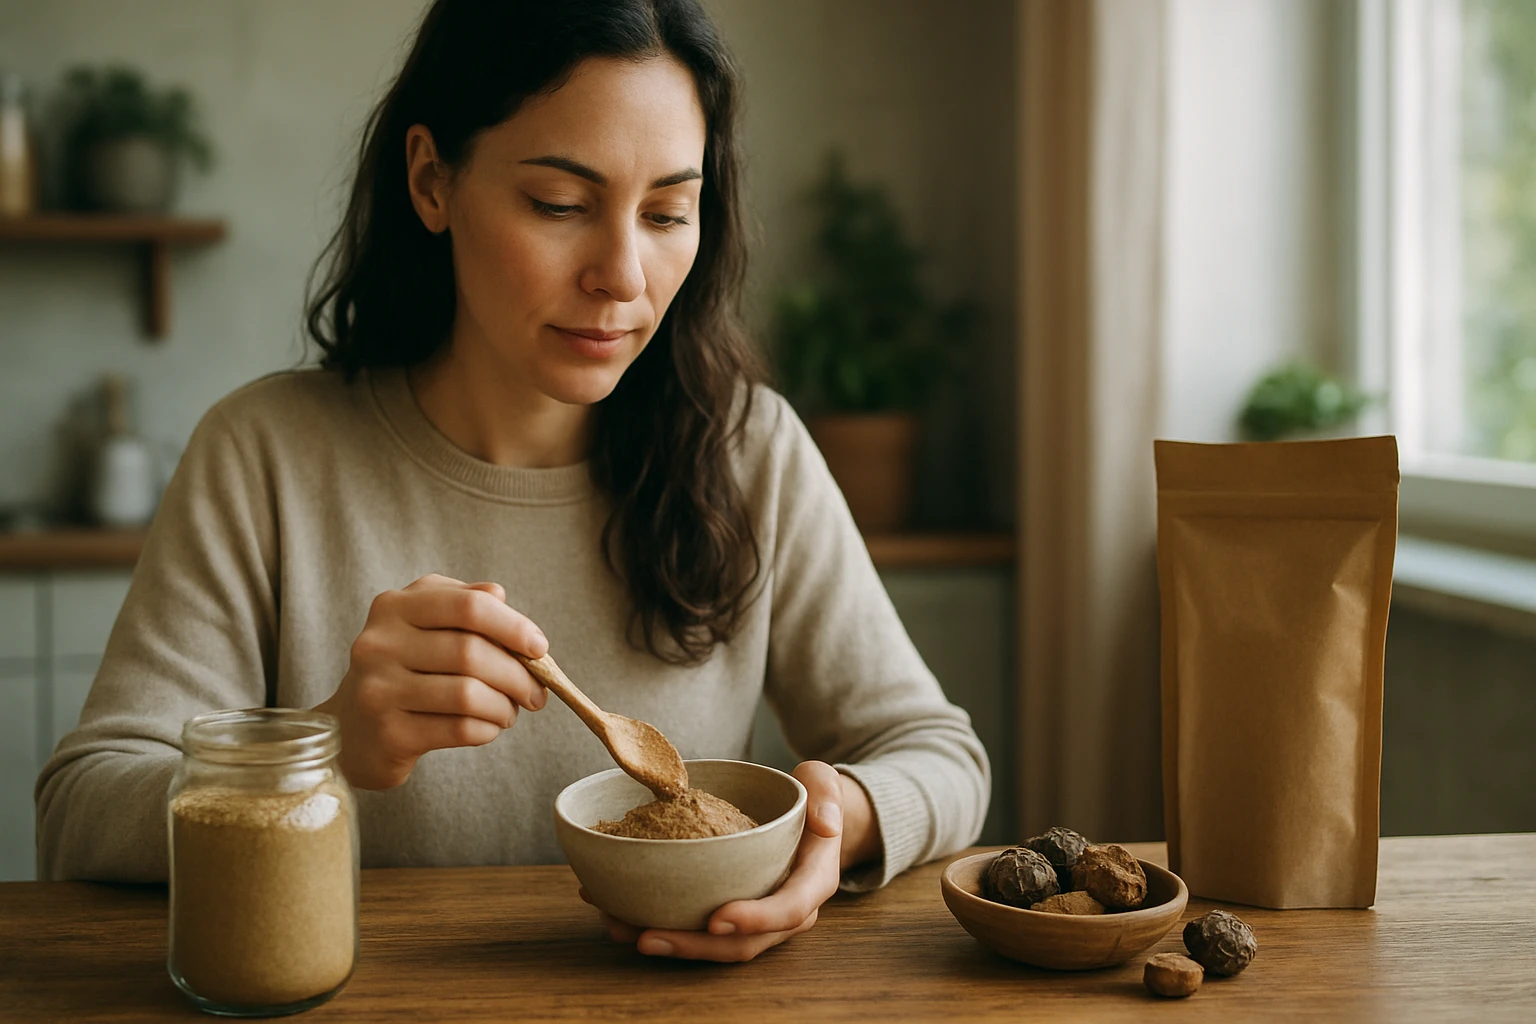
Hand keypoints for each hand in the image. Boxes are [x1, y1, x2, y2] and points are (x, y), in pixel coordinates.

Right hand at [315, 573, 548, 789]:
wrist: (351, 730)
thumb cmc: (404, 670)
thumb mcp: (426, 624)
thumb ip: (465, 604)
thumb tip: (501, 597)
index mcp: (395, 607)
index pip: (469, 606)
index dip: (513, 626)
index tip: (540, 647)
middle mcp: (379, 644)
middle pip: (471, 652)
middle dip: (518, 674)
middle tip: (537, 692)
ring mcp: (379, 690)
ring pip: (468, 694)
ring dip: (504, 706)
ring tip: (510, 711)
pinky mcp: (388, 733)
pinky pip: (458, 729)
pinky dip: (486, 729)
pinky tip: (488, 727)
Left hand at [589, 760, 881, 961]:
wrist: (809, 821)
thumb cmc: (813, 799)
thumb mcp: (826, 786)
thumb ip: (828, 798)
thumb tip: (825, 824)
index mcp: (813, 883)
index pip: (788, 910)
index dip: (754, 919)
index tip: (717, 918)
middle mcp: (787, 912)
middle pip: (742, 943)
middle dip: (693, 945)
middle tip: (646, 936)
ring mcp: (758, 920)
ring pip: (716, 946)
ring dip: (669, 943)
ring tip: (621, 930)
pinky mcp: (732, 916)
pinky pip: (700, 930)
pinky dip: (663, 925)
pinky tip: (622, 915)